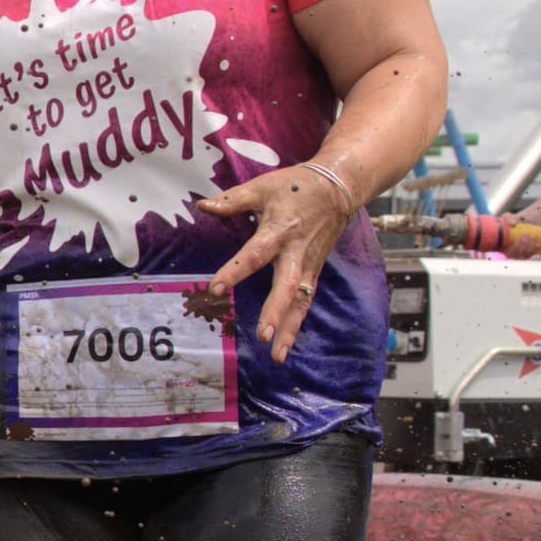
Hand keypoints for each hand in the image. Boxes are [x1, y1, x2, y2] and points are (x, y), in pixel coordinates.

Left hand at [199, 162, 359, 361]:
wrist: (338, 187)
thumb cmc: (296, 186)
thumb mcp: (262, 187)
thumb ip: (232, 200)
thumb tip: (202, 206)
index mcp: (279, 230)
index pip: (254, 254)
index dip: (235, 271)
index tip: (215, 289)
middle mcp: (296, 252)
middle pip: (286, 286)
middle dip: (275, 312)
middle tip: (262, 335)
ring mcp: (308, 265)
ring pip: (300, 302)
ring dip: (289, 329)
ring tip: (277, 355)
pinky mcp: (314, 272)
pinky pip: (305, 302)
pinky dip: (296, 324)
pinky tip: (285, 346)